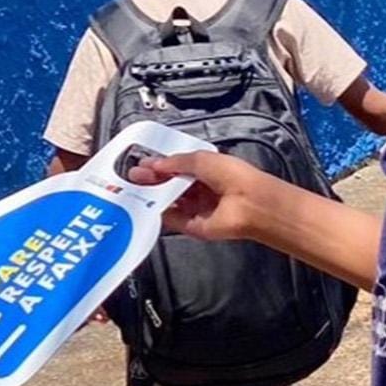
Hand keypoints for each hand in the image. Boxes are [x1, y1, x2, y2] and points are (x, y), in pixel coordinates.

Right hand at [127, 151, 281, 241]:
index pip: (178, 168)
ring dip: (155, 195)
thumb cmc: (233, 175)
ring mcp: (198, 209)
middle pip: (172, 185)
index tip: (143, 164)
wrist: (250, 203)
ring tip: (137, 189)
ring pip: (171, 202)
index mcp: (207, 170)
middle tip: (135, 176)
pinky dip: (162, 214)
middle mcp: (203, 190)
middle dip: (154, 180)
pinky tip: (149, 205)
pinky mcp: (195, 226)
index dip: (161, 165)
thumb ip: (176, 162)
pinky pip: (175, 220)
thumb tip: (156, 163)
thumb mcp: (201, 159)